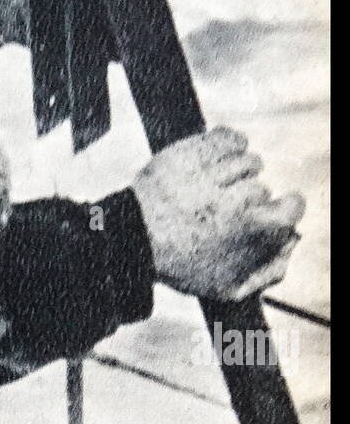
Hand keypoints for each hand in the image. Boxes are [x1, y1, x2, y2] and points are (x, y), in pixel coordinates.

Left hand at [131, 128, 304, 301]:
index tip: (267, 211)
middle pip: (261, 188)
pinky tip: (219, 160)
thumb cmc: (181, 264)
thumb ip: (268, 270)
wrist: (131, 243)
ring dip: (237, 172)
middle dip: (247, 198)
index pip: (293, 207)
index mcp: (252, 232)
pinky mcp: (192, 153)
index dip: (282, 208)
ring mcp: (214, 175)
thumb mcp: (226, 286)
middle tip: (221, 212)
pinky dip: (230, 144)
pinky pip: (228, 137)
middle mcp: (237, 201)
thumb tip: (292, 241)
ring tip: (214, 189)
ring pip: (247, 161)